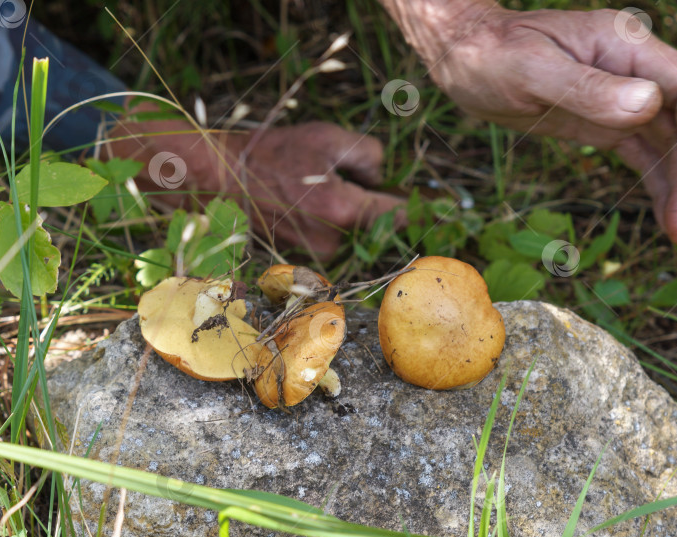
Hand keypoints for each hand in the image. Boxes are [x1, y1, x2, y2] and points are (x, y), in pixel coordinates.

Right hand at [106, 106, 401, 257]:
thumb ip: (370, 156)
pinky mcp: (306, 259)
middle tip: (362, 186)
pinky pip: (339, 241)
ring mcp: (318, 255)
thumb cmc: (274, 154)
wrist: (224, 179)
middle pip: (380, 228)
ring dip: (356, 215)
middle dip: (381, 207)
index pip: (399, 216)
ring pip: (358, 234)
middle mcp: (333, 241)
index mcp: (342, 210)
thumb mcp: (328, 138)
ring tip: (319, 190)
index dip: (426, 210)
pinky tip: (313, 204)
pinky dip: (338, 225)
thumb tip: (383, 179)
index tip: (452, 210)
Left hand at [384, 2, 676, 244]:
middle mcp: (633, 72)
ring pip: (667, 146)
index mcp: (625, 47)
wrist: (464, 58)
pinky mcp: (603, 123)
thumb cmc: (491, 55)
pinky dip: (657, 185)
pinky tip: (666, 216)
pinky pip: (642, 155)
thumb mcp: (532, 70)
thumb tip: (648, 106)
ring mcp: (621, 99)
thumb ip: (586, 88)